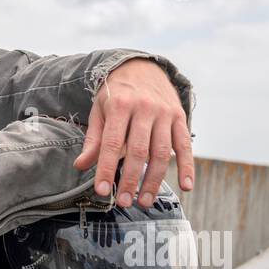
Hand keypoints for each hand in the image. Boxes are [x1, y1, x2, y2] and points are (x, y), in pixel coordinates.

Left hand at [72, 58, 193, 207]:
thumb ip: (93, 139)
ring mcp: (164, 113)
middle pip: (138, 151)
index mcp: (119, 105)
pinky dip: (187, 167)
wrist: (142, 66)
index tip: (102, 191)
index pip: (111, 143)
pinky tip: (185, 187)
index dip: (106, 169)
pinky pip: (185, 145)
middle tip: (124, 202)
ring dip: (154, 180)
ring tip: (145, 200)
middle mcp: (143, 108)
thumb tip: (80, 165)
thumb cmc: (116, 93)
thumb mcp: (99, 110)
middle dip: (130, 180)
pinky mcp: (180, 117)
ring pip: (161, 152)